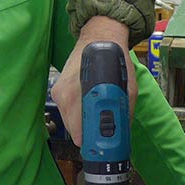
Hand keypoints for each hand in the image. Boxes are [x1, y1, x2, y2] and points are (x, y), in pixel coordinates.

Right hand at [52, 17, 134, 146]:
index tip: (102, 147)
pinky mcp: (56, 90)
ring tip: (96, 115)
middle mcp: (66, 95)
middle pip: (75, 131)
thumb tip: (121, 133)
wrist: (99, 36)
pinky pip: (66, 112)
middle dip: (89, 135)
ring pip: (69, 123)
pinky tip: (87, 104)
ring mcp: (59, 93)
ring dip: (82, 124)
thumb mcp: (127, 88)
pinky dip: (77, 113)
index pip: (81, 132)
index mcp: (82, 95)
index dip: (93, 143)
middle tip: (103, 133)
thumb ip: (123, 111)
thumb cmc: (114, 60)